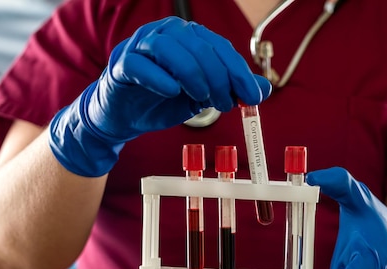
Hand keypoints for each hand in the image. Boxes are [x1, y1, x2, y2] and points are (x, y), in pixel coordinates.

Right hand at [49, 16, 271, 176]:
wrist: (124, 117)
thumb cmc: (161, 101)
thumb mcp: (203, 98)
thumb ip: (230, 90)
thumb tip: (263, 89)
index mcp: (189, 38)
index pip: (219, 48)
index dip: (239, 73)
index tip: (253, 96)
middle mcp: (166, 34)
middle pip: (198, 46)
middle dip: (218, 77)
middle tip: (226, 104)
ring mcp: (141, 46)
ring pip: (170, 49)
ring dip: (192, 75)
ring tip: (202, 100)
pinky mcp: (122, 64)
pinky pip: (140, 64)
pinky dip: (159, 78)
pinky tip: (173, 92)